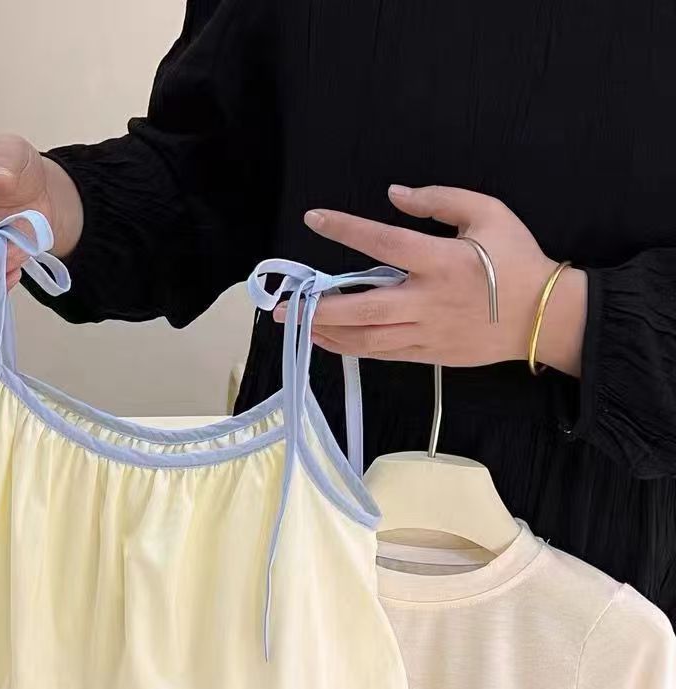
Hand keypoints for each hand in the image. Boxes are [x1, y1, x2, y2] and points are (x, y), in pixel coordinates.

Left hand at [278, 185, 585, 374]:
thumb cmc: (518, 260)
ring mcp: (425, 332)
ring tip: (299, 326)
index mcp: (441, 261)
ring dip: (328, 334)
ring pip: (366, 339)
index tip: (314, 218)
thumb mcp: (488, 213)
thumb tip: (395, 193)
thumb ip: (440, 200)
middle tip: (283, 309)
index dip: (344, 229)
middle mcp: (427, 300)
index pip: (382, 242)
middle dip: (318, 310)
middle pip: (361, 309)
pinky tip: (331, 341)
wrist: (545, 317)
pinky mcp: (428, 354)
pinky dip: (352, 348)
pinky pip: (381, 354)